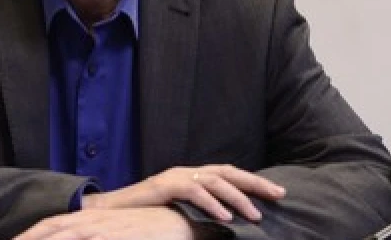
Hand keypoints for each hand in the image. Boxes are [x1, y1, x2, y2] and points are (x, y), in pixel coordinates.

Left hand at [13, 207, 191, 239]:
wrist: (181, 223)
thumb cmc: (148, 229)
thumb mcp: (116, 229)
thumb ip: (95, 233)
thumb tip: (75, 234)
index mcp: (91, 217)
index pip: (50, 223)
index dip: (27, 234)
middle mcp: (94, 222)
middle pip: (51, 230)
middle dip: (27, 239)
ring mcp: (105, 231)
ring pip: (67, 237)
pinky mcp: (119, 239)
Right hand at [83, 165, 285, 222]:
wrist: (112, 210)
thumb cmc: (148, 213)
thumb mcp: (180, 209)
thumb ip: (200, 208)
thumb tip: (227, 219)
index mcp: (195, 175)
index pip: (230, 174)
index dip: (254, 182)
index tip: (277, 192)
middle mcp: (189, 171)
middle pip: (229, 172)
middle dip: (256, 184)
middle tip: (278, 195)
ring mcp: (177, 176)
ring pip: (216, 182)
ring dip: (238, 199)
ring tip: (255, 215)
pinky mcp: (166, 185)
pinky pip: (195, 193)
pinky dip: (213, 205)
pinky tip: (226, 218)